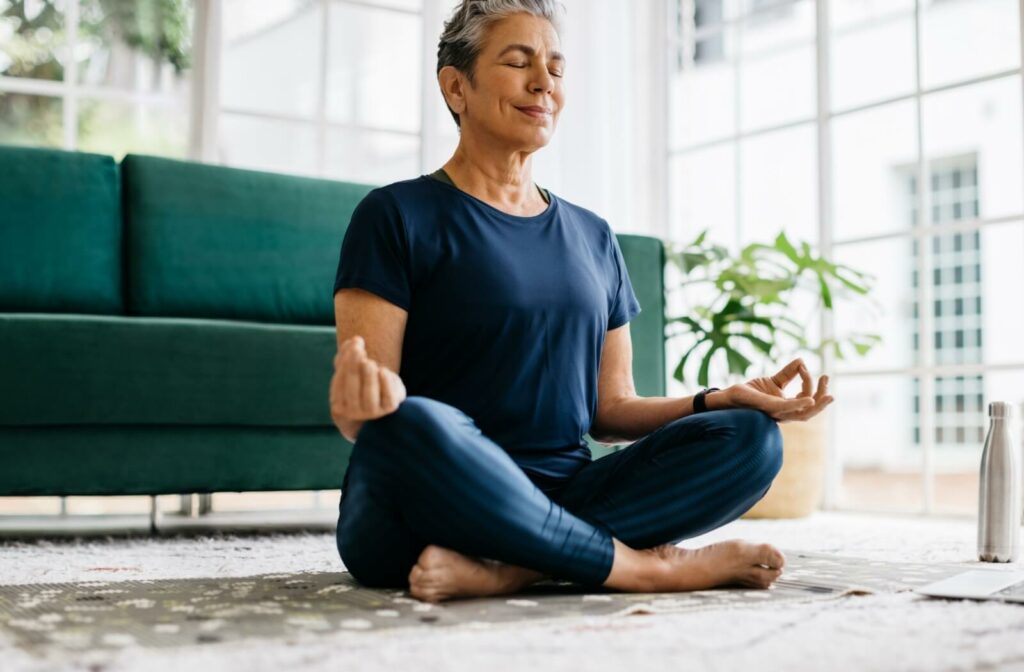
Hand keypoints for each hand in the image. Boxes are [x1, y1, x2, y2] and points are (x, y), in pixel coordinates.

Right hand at [329, 335, 406, 424]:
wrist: (377, 403)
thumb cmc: (358, 382)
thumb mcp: (349, 369)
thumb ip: (347, 354)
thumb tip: (355, 340)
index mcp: (339, 404)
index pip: (339, 384)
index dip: (344, 364)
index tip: (351, 347)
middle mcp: (354, 412)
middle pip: (352, 389)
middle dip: (354, 367)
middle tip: (358, 350)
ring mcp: (373, 412)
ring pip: (370, 395)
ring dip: (369, 377)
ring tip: (369, 362)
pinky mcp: (390, 408)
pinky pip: (388, 397)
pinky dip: (386, 383)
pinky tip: (383, 371)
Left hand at [717, 358, 833, 422]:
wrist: (730, 396)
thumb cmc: (751, 392)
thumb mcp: (774, 380)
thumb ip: (788, 373)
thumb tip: (802, 360)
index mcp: (788, 407)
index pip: (806, 397)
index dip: (808, 381)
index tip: (803, 365)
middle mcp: (785, 413)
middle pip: (811, 410)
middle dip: (823, 398)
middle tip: (827, 378)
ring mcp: (778, 413)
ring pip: (804, 414)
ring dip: (818, 405)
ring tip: (829, 395)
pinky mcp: (769, 408)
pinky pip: (788, 408)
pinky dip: (800, 404)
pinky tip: (810, 399)